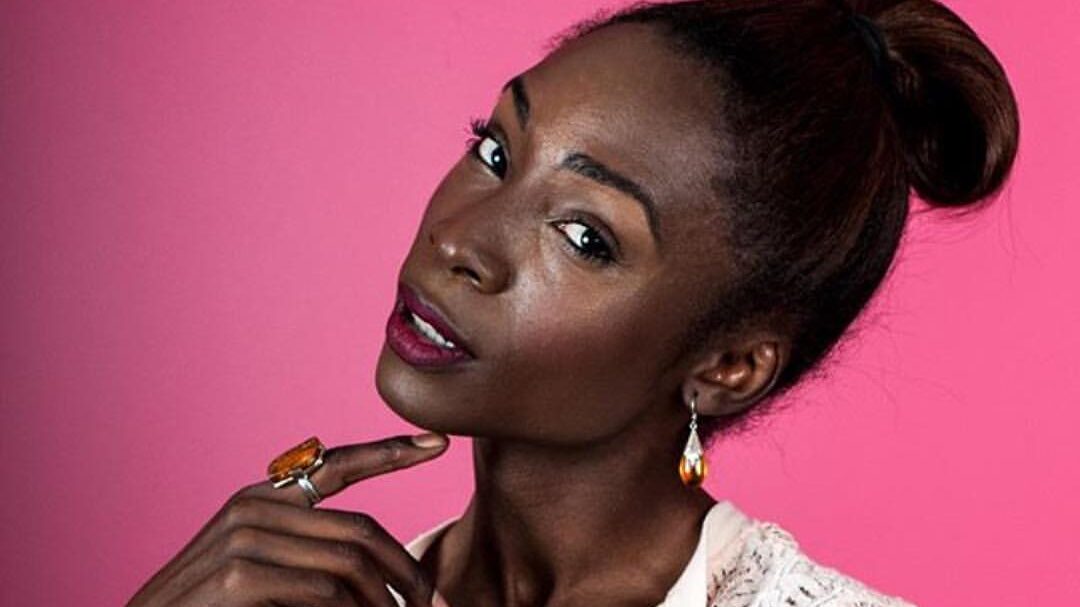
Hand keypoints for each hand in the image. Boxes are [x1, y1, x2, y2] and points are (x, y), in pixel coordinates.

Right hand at [127, 433, 450, 606]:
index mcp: (262, 500)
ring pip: (350, 564)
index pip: (337, 465)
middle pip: (361, 530)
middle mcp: (253, 508)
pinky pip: (324, 593)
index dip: (391, 452)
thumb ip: (313, 557)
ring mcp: (242, 539)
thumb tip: (384, 573)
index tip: (440, 442)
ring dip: (383, 604)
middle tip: (431, 605)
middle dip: (406, 572)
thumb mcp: (266, 575)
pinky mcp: (237, 577)